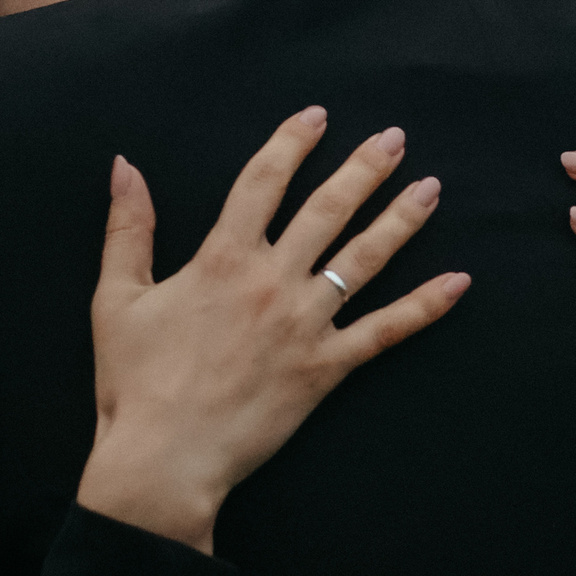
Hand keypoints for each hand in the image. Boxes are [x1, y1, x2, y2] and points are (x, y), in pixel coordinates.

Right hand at [80, 106, 470, 550]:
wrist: (164, 459)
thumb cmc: (134, 383)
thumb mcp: (117, 298)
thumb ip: (128, 228)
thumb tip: (125, 166)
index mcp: (222, 260)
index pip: (263, 182)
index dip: (291, 143)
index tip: (317, 116)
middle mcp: (272, 282)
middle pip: (327, 209)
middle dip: (365, 168)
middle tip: (396, 138)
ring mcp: (305, 324)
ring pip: (365, 258)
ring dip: (401, 219)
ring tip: (430, 188)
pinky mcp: (326, 368)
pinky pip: (385, 331)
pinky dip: (424, 307)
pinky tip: (458, 282)